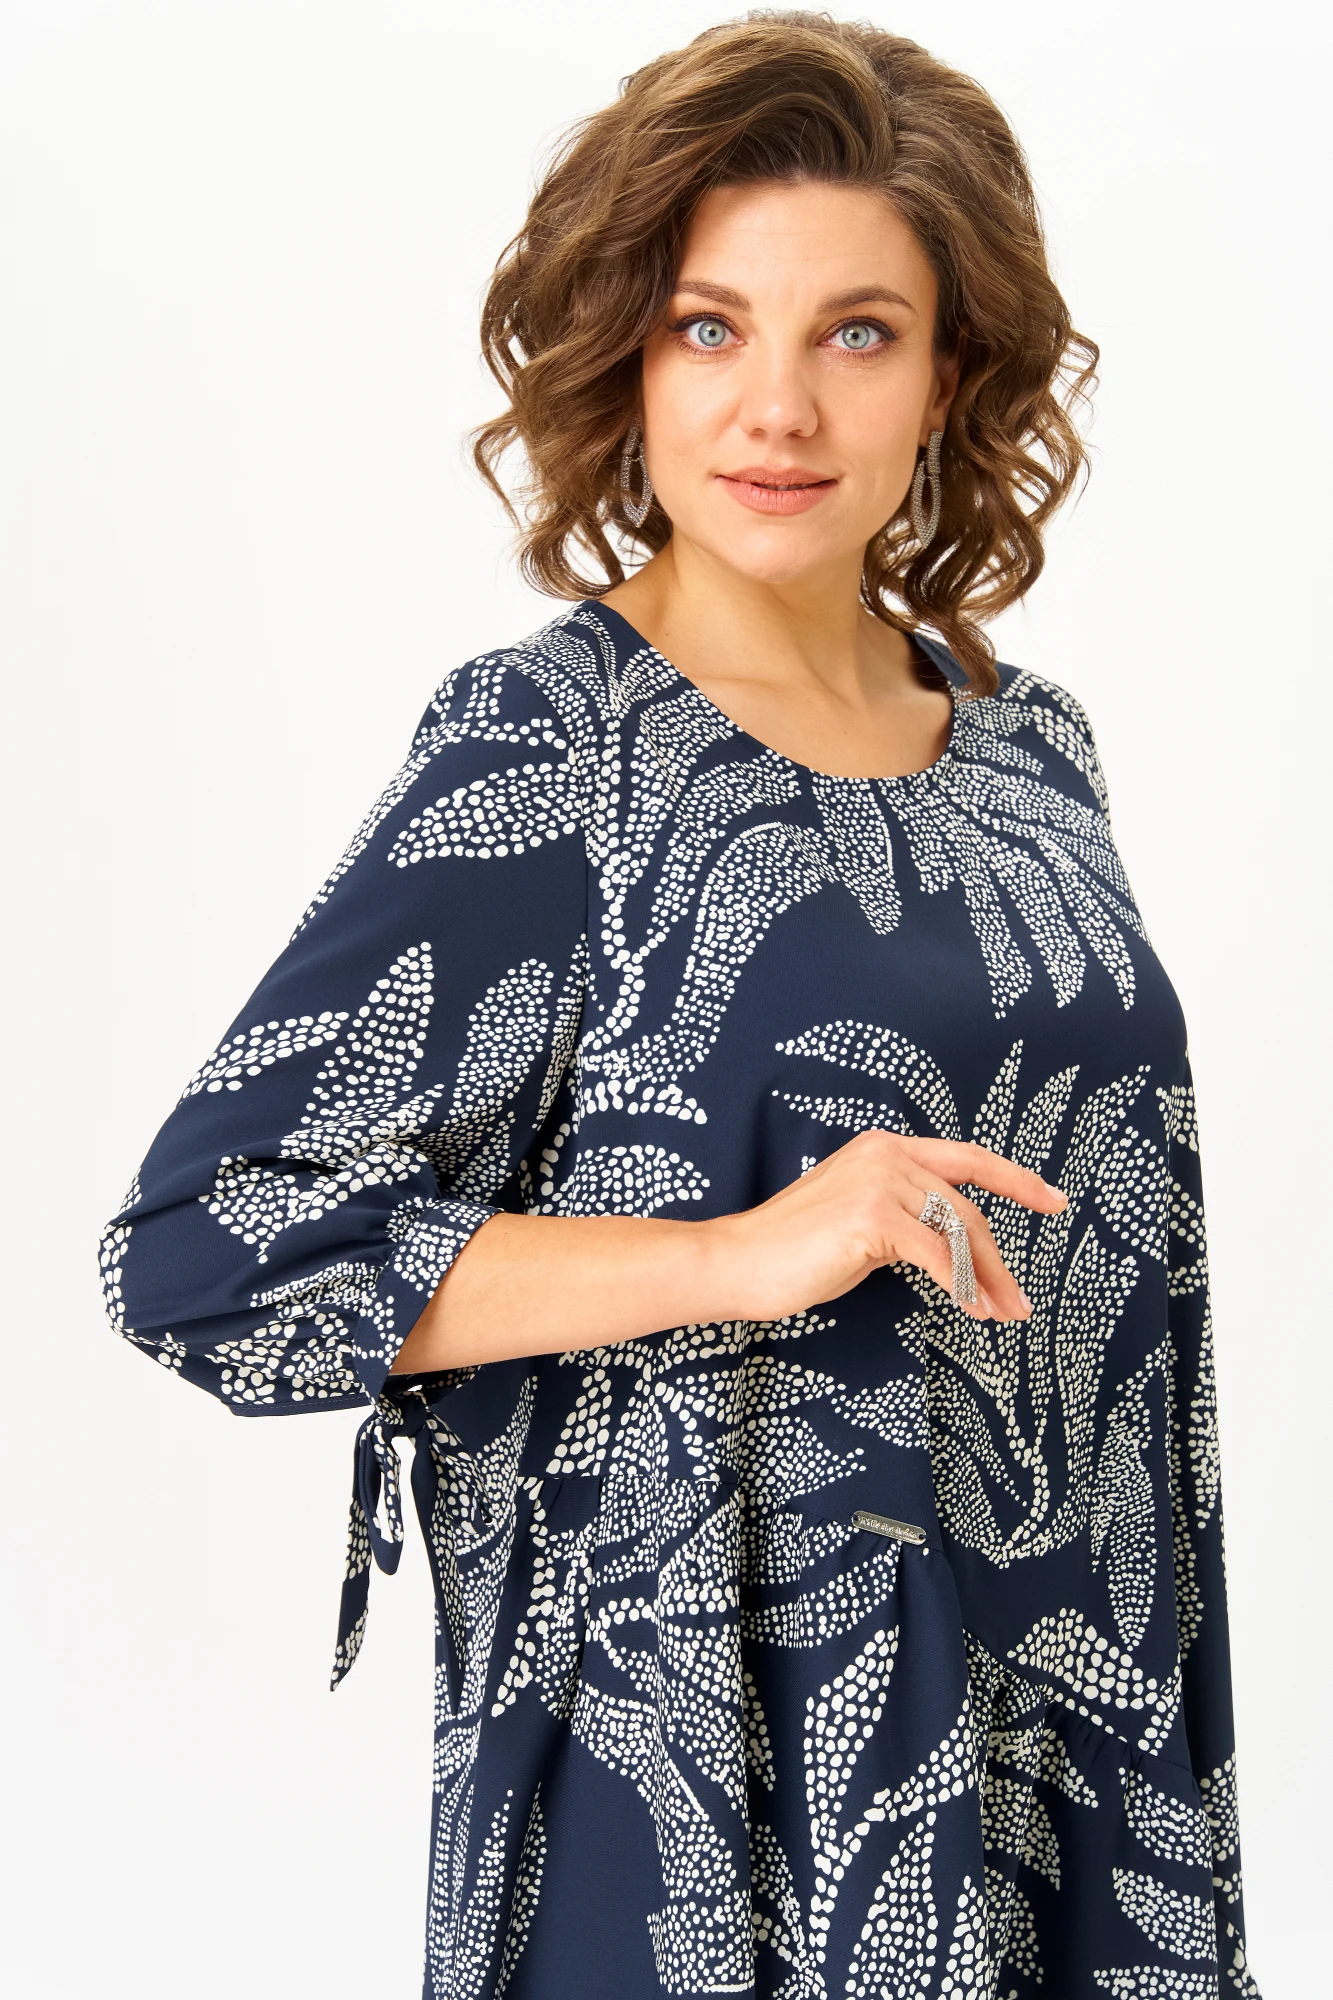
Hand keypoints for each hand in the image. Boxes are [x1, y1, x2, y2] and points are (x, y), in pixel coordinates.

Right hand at [709, 1129, 1066, 1322]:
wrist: (738, 1262)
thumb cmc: (793, 1252)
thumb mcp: (862, 1223)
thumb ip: (906, 1218)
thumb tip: (950, 1246)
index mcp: (885, 1148)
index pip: (967, 1159)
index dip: (1016, 1180)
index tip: (1054, 1199)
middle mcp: (887, 1154)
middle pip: (967, 1208)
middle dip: (999, 1259)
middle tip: (1020, 1300)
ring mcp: (880, 1181)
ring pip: (958, 1233)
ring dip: (987, 1279)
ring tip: (1003, 1313)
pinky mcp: (873, 1217)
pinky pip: (936, 1255)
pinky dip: (960, 1285)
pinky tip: (972, 1310)